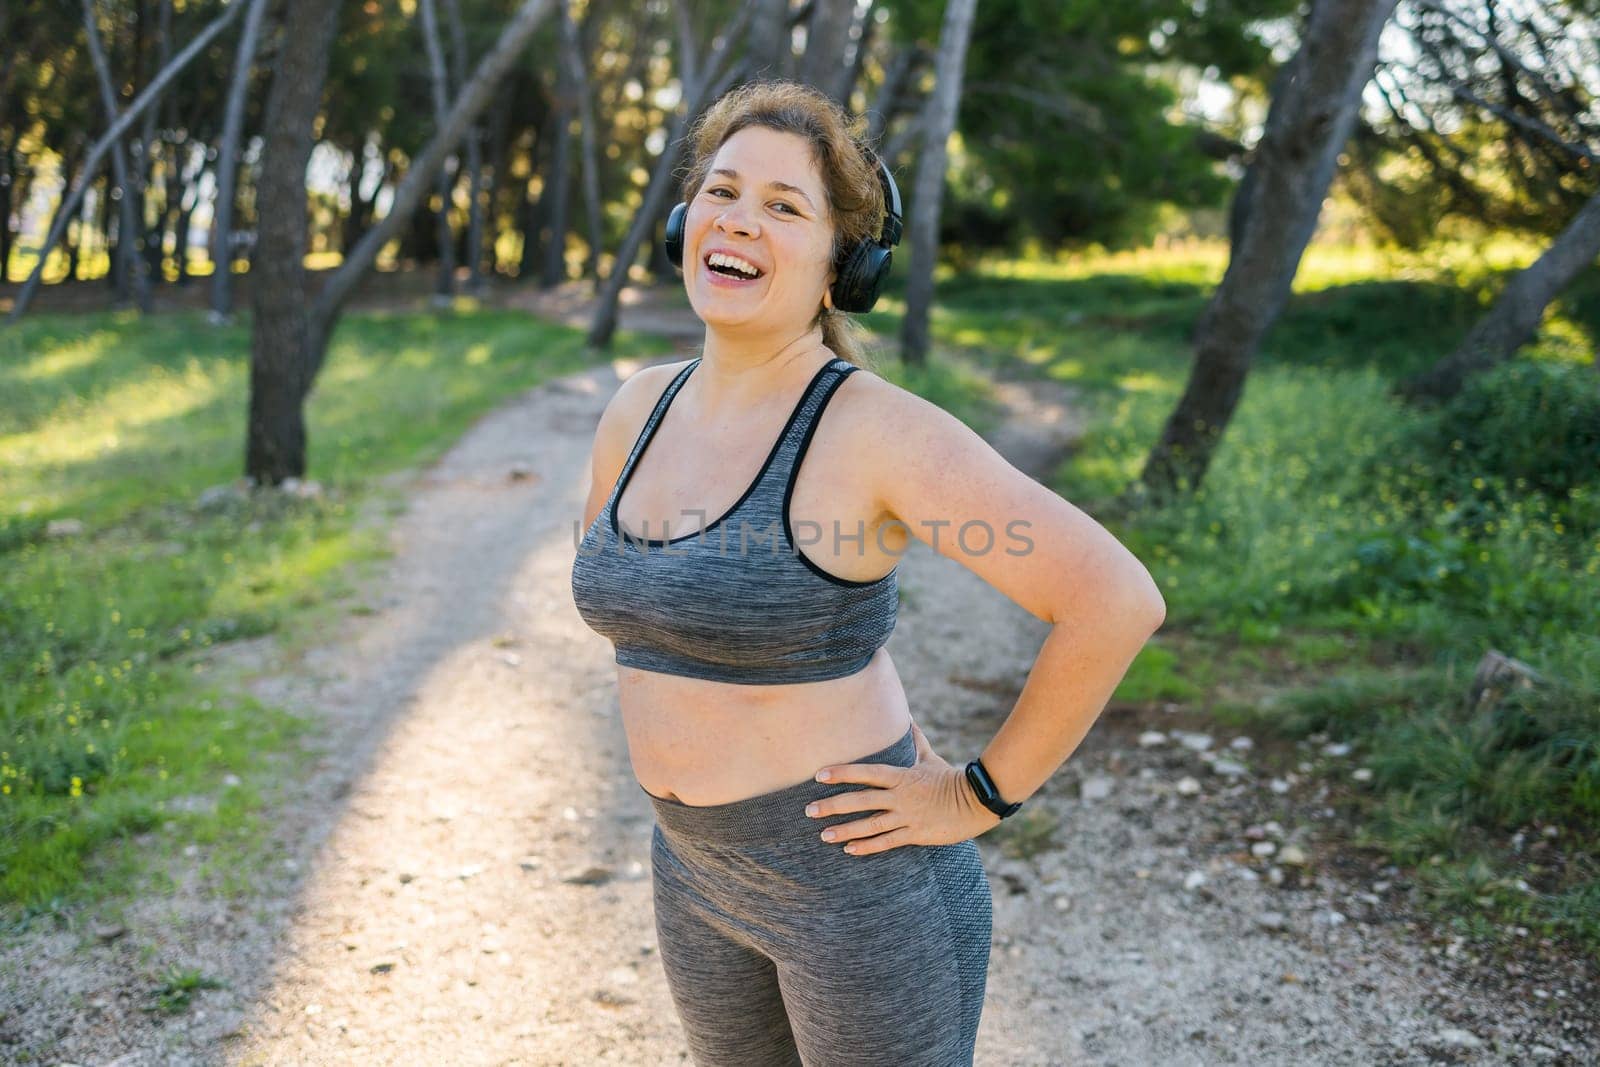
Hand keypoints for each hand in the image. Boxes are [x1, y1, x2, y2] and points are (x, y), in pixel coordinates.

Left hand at [804, 720, 1001, 856]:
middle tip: (809, 810)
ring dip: (845, 829)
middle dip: (833, 805)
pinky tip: (849, 849)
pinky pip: (887, 841)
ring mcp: (907, 816)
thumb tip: (905, 716)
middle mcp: (900, 796)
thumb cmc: (950, 777)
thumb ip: (914, 740)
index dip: (842, 773)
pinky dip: (867, 846)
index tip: (819, 774)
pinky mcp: (916, 834)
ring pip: (870, 824)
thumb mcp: (929, 757)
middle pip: (861, 800)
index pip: (866, 772)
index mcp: (902, 776)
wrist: (976, 801)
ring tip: (823, 835)